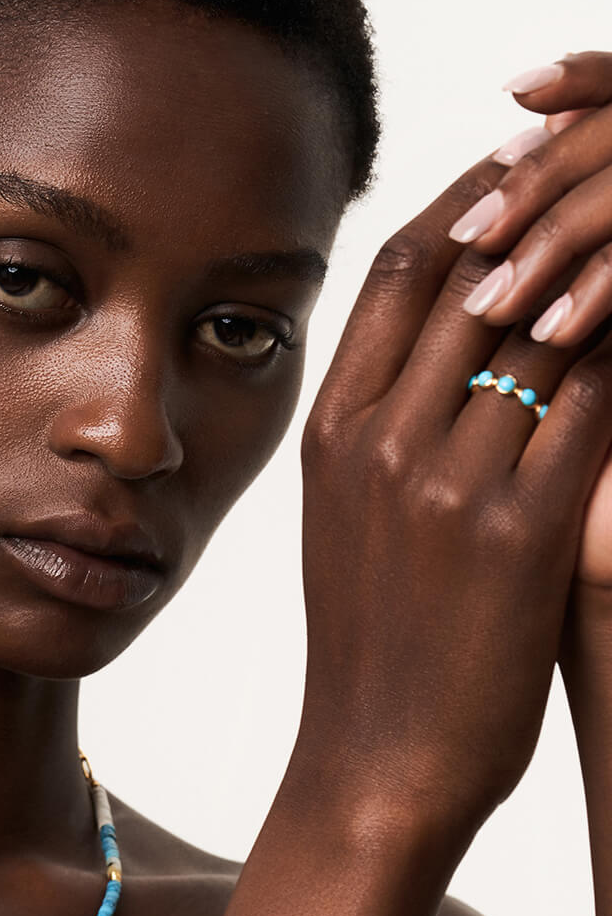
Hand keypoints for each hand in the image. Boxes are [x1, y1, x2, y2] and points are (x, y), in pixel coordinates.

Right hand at [295, 101, 611, 848]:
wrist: (376, 761)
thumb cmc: (371, 645)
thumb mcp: (344, 522)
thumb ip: (378, 430)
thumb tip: (438, 352)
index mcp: (330, 434)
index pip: (398, 275)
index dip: (463, 198)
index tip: (514, 155)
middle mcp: (378, 443)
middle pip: (471, 275)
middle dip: (541, 201)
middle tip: (596, 154)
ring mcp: (445, 484)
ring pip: (539, 328)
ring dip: (598, 269)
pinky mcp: (519, 534)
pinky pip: (588, 407)